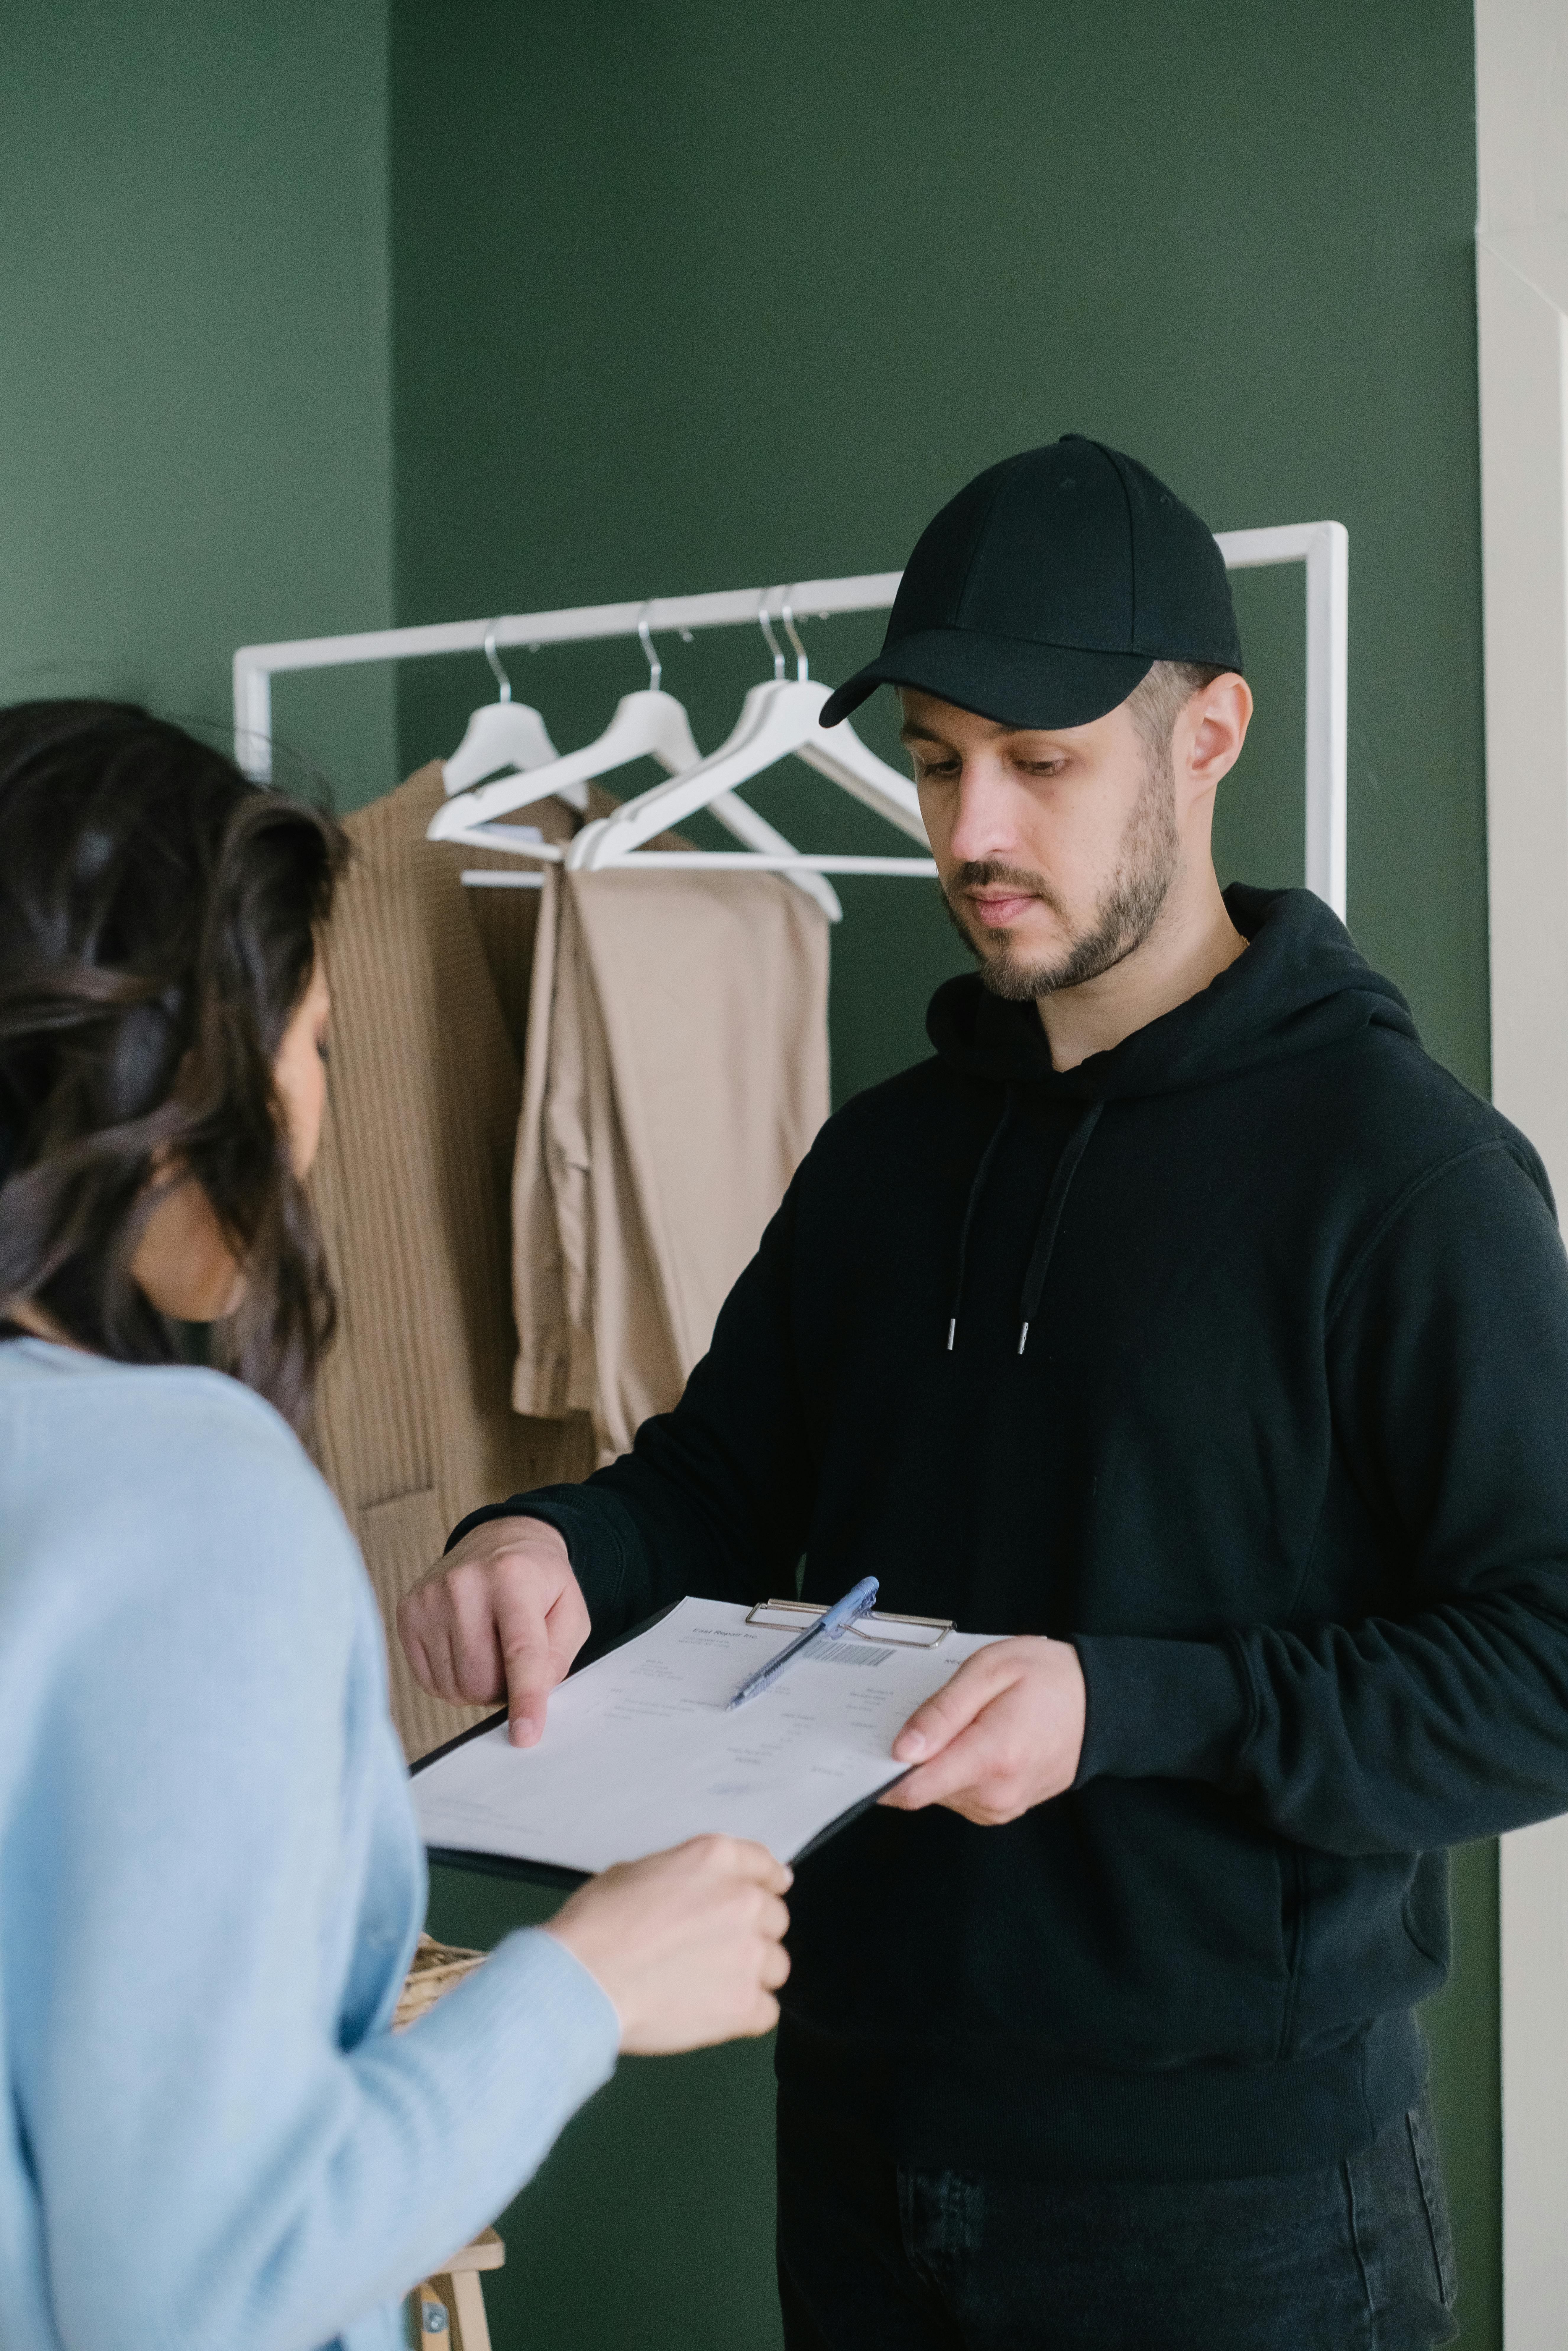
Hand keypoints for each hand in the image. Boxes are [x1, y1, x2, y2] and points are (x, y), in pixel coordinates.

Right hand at [396, 1515, 588, 1747]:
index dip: (525, 1697)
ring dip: (479, 1686)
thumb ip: (558, 1656)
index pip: (519, 1651)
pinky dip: (454, 1680)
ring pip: (454, 1686)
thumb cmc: (539, 1582)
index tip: (526, 1736)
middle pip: (481, 1679)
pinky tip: (465, 1650)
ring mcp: (429, 1598)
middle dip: (503, 1689)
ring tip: (490, 1651)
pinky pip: (430, 1681)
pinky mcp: (407, 1612)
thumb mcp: (570, 1610)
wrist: (497, 1540)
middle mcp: (464, 1585)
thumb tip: (532, 1697)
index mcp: (513, 1578)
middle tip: (514, 1666)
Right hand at [544, 1836, 792, 2053]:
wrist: (583, 1981)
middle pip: (774, 1918)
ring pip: (775, 1966)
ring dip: (750, 1974)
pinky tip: (713, 2014)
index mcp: (715, 1859)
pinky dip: (745, 2015)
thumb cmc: (596, 1927)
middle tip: (714, 1950)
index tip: (770, 1891)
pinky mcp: (745, 2005)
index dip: (767, 1882)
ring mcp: (748, 1954)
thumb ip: (678, 1878)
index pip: (764, 1865)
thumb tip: (686, 1894)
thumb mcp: (632, 1873)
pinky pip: (767, 2011)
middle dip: (751, 1932)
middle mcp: (742, 1901)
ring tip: (708, 1986)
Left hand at [877, 1636, 1085, 1824]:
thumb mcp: (991, 1671)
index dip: (880, 1774)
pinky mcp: (1003, 1808)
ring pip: (938, 1793)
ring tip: (959, 1720)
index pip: (915, 1788)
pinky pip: (959, 1794)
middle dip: (912, 1756)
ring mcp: (1001, 1807)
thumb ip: (944, 1711)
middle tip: (926, 1713)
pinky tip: (970, 1738)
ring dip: (935, 1761)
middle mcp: (995, 1794)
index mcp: (991, 1757)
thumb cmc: (1048, 1678)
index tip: (862, 1751)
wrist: (1101, 1704)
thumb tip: (902, 1750)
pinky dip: (953, 1768)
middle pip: (922, 1790)